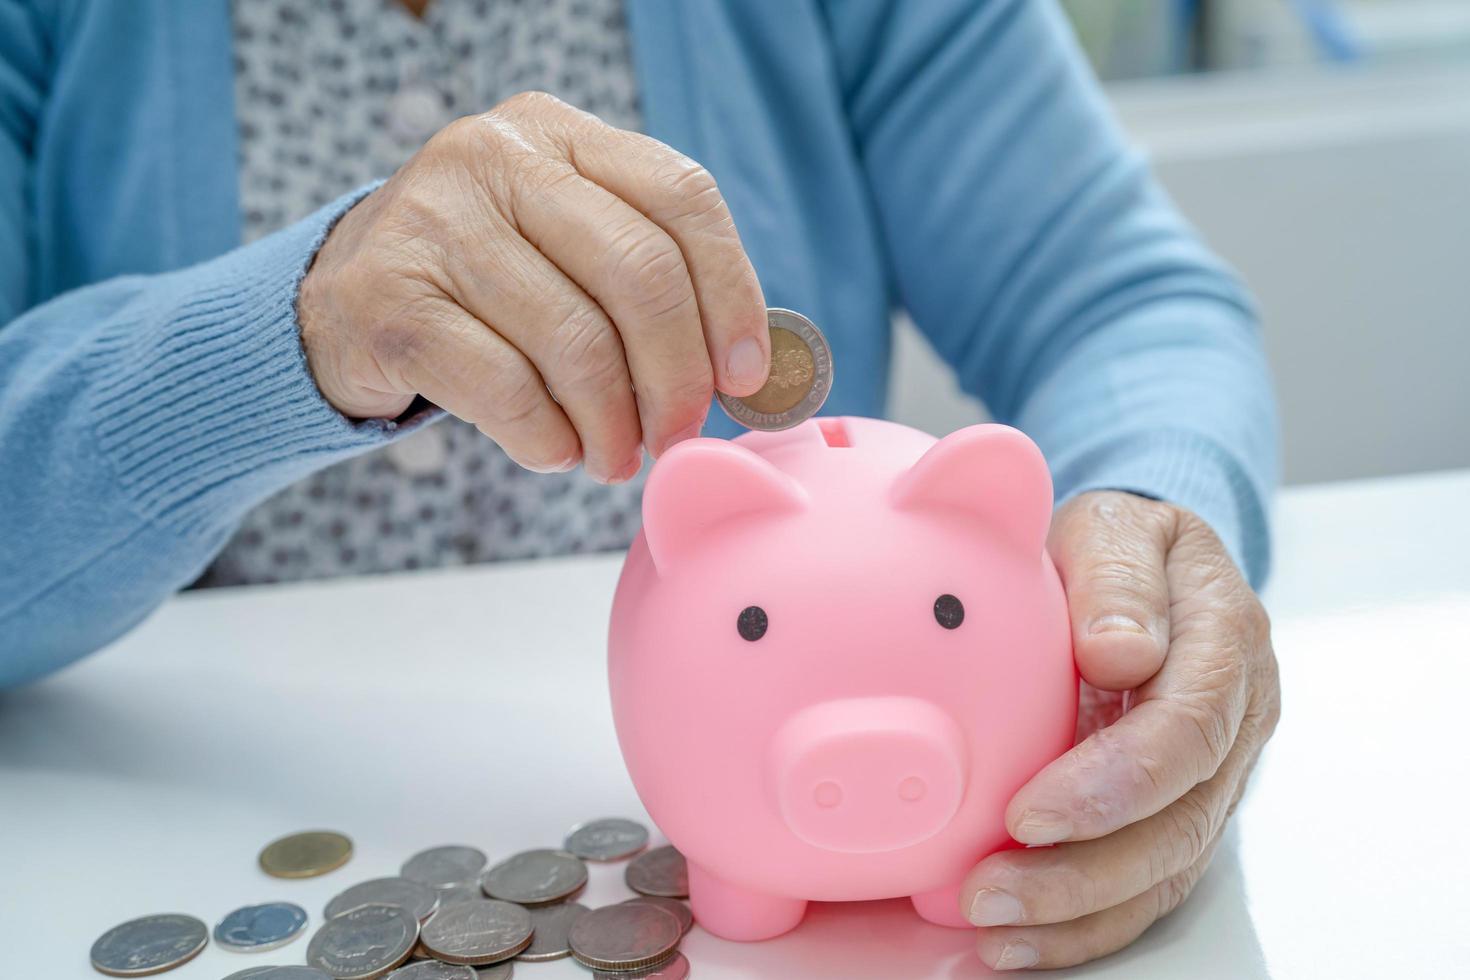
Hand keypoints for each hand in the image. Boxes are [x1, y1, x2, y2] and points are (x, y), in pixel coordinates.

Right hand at [298, 91, 769, 481]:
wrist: (337, 304)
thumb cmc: (483, 288)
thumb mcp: (564, 248)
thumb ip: (648, 283)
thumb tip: (747, 374)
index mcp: (559, 134)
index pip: (682, 197)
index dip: (732, 294)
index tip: (747, 376)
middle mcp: (495, 158)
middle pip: (639, 272)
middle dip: (677, 377)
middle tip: (679, 435)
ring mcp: (433, 222)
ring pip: (576, 343)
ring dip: (614, 426)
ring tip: (615, 458)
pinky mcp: (388, 301)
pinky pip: (508, 391)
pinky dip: (549, 441)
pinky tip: (555, 450)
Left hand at [960, 491, 1279, 968]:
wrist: (1140, 567)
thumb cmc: (1116, 547)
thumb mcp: (1114, 526)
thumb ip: (1117, 577)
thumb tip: (1121, 650)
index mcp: (1226, 641)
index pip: (1189, 726)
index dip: (1117, 780)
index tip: (1031, 811)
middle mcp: (1234, 721)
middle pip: (1181, 821)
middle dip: (1086, 870)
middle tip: (990, 888)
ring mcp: (1212, 776)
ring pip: (1164, 867)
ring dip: (1077, 910)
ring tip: (993, 927)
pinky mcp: (1175, 811)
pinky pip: (1143, 883)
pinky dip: (1082, 922)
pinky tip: (1015, 941)